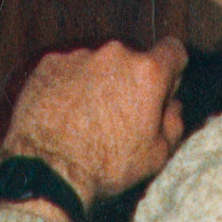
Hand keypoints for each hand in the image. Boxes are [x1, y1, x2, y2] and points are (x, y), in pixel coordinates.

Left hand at [0, 36, 187, 205]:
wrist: (48, 170)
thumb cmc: (105, 166)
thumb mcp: (156, 156)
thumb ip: (173, 123)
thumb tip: (172, 107)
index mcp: (147, 73)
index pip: (173, 51)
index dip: (170, 70)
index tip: (160, 89)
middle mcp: (114, 54)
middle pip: (132, 59)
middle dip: (130, 81)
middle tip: (119, 115)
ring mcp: (79, 56)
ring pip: (98, 64)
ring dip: (97, 82)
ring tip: (86, 119)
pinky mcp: (49, 63)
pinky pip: (68, 69)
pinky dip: (69, 85)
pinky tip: (64, 114)